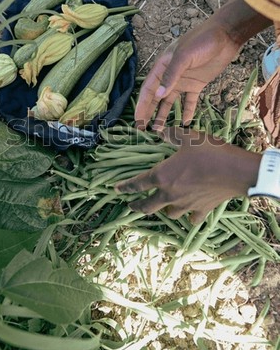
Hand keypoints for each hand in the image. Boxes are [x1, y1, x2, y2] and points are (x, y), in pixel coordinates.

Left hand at [115, 127, 260, 224]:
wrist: (235, 171)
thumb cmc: (209, 152)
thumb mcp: (188, 137)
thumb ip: (171, 134)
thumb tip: (161, 131)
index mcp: (162, 176)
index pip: (137, 184)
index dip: (124, 187)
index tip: (115, 189)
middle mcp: (169, 194)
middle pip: (147, 206)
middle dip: (136, 206)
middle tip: (130, 206)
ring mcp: (185, 205)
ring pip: (168, 214)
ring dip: (163, 210)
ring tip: (163, 206)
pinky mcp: (201, 210)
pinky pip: (191, 218)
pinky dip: (188, 216)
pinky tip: (190, 212)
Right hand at [135, 0, 271, 129]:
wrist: (225, 35)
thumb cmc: (201, 41)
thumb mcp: (184, 56)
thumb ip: (171, 75)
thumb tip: (158, 96)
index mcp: (162, 67)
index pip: (148, 89)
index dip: (142, 105)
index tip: (138, 120)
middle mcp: (170, 75)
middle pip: (156, 97)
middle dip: (150, 113)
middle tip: (144, 130)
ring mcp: (184, 80)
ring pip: (170, 101)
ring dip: (165, 114)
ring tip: (160, 130)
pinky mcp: (197, 84)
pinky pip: (189, 100)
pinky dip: (187, 111)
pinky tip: (185, 122)